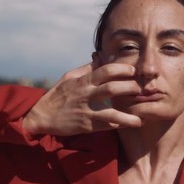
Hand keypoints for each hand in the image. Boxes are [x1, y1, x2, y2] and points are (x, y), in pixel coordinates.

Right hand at [22, 62, 142, 135]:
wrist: (41, 116)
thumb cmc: (58, 95)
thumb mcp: (69, 77)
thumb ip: (86, 69)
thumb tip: (100, 57)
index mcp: (83, 80)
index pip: (106, 70)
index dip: (123, 68)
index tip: (134, 70)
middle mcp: (86, 94)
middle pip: (112, 88)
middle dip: (130, 88)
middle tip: (140, 90)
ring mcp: (86, 111)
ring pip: (111, 112)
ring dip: (128, 115)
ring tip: (141, 117)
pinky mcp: (86, 125)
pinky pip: (105, 125)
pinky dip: (119, 125)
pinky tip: (131, 125)